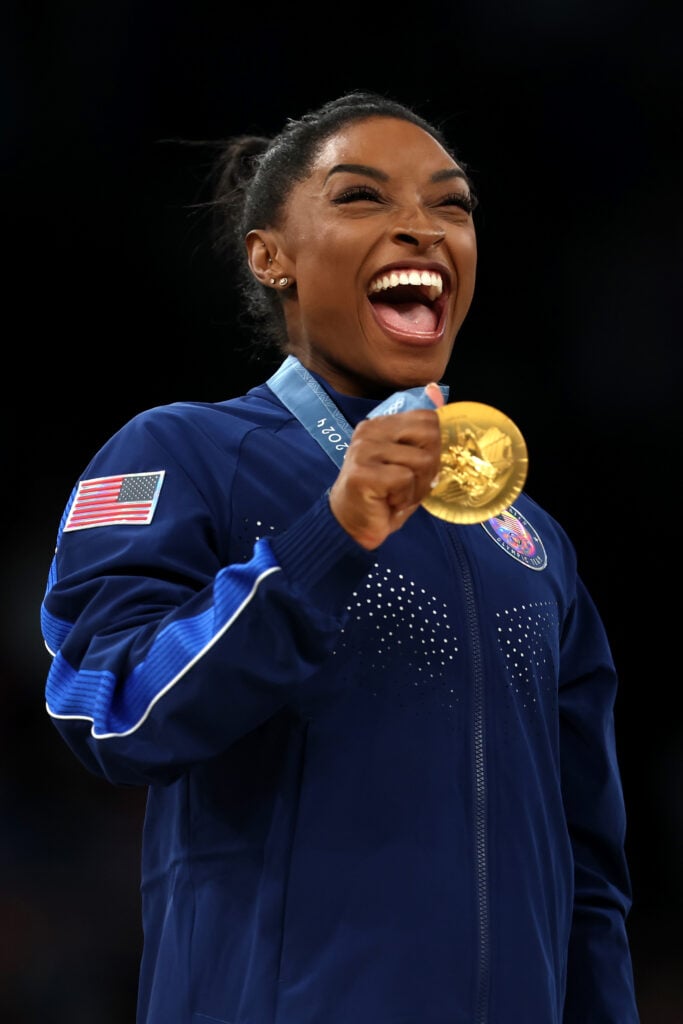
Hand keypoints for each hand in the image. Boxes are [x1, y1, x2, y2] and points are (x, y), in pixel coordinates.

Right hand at [328, 384, 443, 549]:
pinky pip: (405, 479)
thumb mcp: (407, 461)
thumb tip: (436, 389)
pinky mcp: (363, 472)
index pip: (427, 418)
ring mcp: (364, 450)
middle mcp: (369, 431)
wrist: (351, 526)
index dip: (433, 448)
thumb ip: (422, 432)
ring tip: (398, 495)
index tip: (417, 469)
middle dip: (430, 467)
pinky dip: (404, 497)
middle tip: (411, 484)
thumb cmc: (383, 495)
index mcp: (380, 424)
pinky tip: (388, 502)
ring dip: (417, 488)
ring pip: (421, 461)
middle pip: (430, 436)